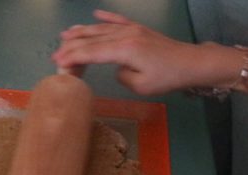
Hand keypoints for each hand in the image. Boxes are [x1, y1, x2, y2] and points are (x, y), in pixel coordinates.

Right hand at [52, 10, 225, 94]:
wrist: (191, 63)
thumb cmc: (167, 78)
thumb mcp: (141, 85)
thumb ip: (122, 76)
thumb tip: (116, 67)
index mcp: (124, 49)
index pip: (92, 52)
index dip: (73, 57)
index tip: (58, 62)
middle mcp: (125, 35)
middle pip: (93, 39)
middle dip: (72, 45)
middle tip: (56, 53)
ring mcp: (132, 29)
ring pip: (102, 28)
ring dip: (83, 31)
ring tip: (66, 34)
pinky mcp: (139, 29)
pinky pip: (118, 20)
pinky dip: (105, 17)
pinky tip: (96, 15)